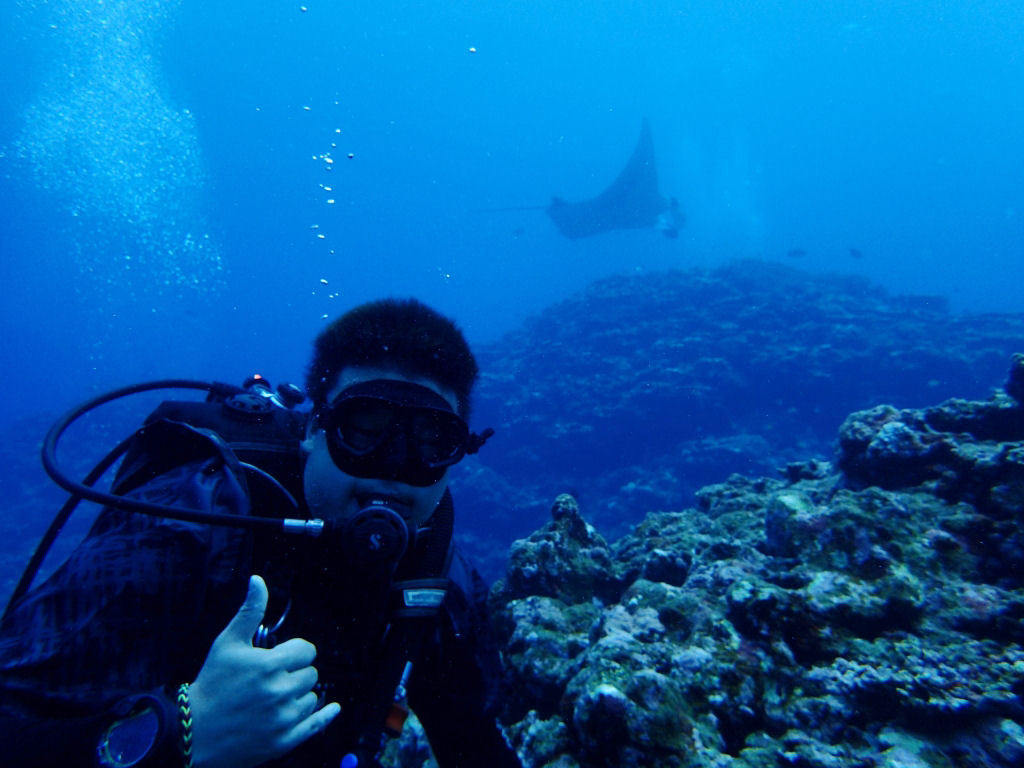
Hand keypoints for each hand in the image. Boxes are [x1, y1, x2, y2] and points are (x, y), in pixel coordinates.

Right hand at [188, 575, 340, 767]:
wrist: (192, 731)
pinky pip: (316, 725)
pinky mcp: (283, 741)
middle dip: (296, 673)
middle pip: (311, 674)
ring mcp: (283, 719)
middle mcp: (280, 692)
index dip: (296, 652)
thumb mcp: (227, 643)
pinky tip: (334, 709)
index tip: (282, 657)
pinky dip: (325, 716)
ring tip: (274, 698)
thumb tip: (258, 580)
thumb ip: (249, 611)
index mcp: (269, 665)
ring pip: (312, 697)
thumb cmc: (211, 683)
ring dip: (299, 695)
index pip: (307, 651)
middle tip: (273, 679)